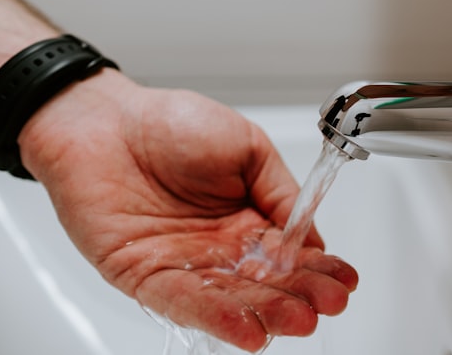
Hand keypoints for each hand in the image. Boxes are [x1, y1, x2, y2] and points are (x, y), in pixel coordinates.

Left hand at [17, 69, 357, 351]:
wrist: (107, 120)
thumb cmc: (174, 123)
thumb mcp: (248, 147)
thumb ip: (281, 192)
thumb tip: (313, 237)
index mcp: (248, 217)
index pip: (291, 254)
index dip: (319, 268)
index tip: (344, 280)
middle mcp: (221, 248)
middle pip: (267, 282)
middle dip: (301, 294)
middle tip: (328, 304)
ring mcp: (186, 265)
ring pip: (233, 298)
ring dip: (268, 313)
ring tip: (299, 320)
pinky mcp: (147, 277)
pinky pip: (186, 302)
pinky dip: (219, 317)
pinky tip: (250, 330)